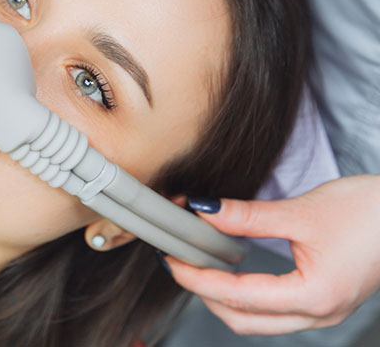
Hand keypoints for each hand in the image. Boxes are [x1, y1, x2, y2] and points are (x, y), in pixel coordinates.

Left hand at [164, 175, 379, 334]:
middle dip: (204, 294)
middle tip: (178, 262)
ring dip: (223, 297)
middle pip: (242, 320)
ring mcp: (323, 311)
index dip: (197, 279)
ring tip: (199, 264)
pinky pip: (274, 311)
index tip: (171, 260)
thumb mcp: (303, 211)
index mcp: (313, 296)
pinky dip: (245, 295)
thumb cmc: (372, 213)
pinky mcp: (325, 300)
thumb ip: (249, 216)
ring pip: (257, 320)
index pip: (236, 296)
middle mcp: (318, 313)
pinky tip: (232, 270)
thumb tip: (204, 211)